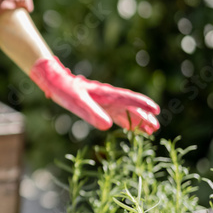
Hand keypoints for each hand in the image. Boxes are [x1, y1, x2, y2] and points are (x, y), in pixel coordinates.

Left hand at [30, 55, 159, 133]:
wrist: (55, 82)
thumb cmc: (66, 90)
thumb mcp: (77, 103)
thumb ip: (92, 113)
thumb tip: (108, 126)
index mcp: (105, 94)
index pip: (128, 100)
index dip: (141, 105)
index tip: (156, 110)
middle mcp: (108, 97)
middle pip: (130, 107)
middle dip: (143, 116)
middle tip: (156, 127)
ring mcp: (104, 101)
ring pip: (125, 111)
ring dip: (137, 120)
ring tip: (150, 130)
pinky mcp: (98, 105)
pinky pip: (116, 114)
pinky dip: (125, 120)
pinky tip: (131, 127)